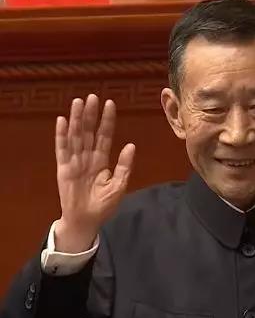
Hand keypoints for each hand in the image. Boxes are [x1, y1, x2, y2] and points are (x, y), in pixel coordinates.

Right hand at [54, 94, 134, 252]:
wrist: (87, 220)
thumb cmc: (103, 205)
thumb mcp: (119, 186)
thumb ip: (124, 166)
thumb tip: (131, 145)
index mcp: (102, 160)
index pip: (105, 136)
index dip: (107, 121)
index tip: (110, 104)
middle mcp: (87, 157)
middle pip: (89, 132)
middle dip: (91, 115)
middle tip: (93, 97)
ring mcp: (74, 161)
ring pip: (76, 136)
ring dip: (77, 119)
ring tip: (78, 102)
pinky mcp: (63, 168)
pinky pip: (62, 149)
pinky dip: (61, 136)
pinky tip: (62, 121)